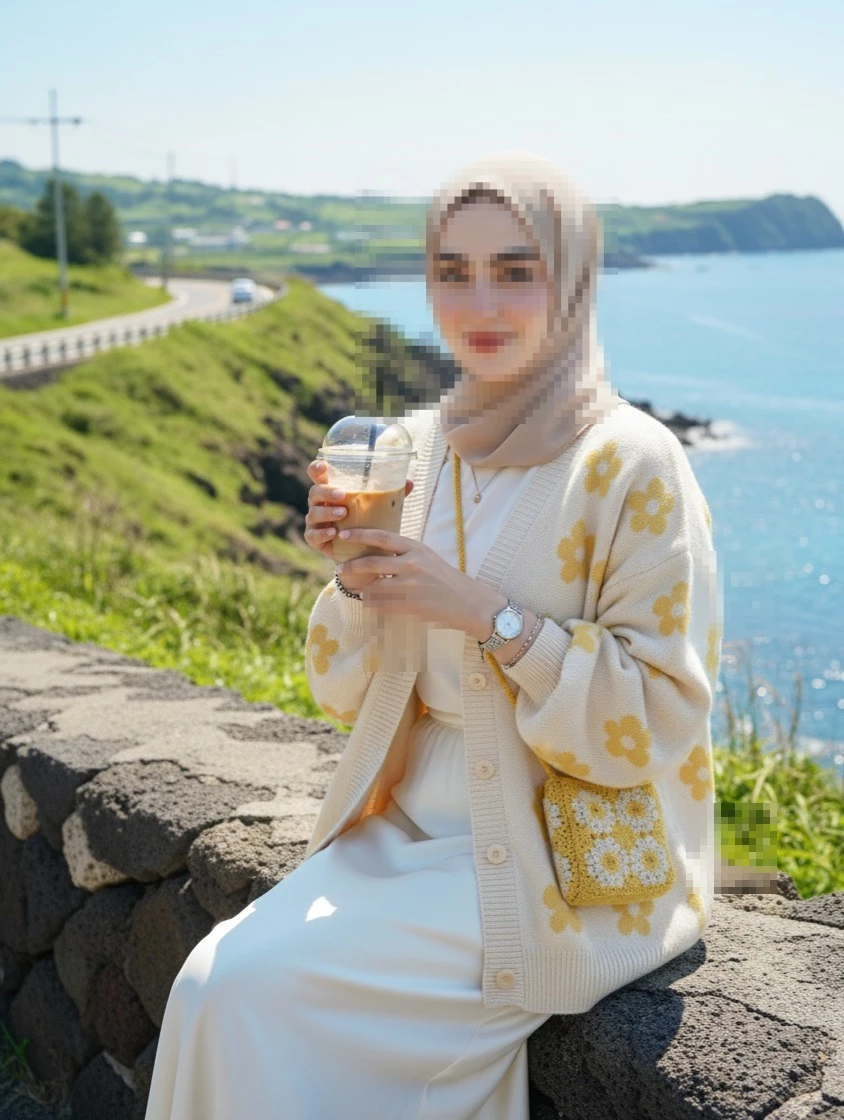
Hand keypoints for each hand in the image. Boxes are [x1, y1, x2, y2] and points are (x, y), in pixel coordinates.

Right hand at [303, 460, 413, 559]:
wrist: (365, 554)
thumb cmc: (369, 524)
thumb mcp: (379, 508)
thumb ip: (392, 496)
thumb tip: (409, 482)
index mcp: (332, 492)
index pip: (318, 475)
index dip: (316, 468)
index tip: (323, 465)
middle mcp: (320, 505)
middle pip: (314, 492)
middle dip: (326, 492)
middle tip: (342, 495)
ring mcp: (316, 523)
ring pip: (313, 513)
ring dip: (327, 512)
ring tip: (344, 514)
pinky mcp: (316, 540)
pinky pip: (312, 535)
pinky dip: (321, 533)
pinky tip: (334, 532)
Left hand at [334, 527, 502, 636]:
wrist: (468, 602)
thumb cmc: (445, 578)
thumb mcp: (427, 557)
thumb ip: (404, 553)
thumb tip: (376, 552)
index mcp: (416, 548)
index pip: (383, 537)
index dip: (360, 535)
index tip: (344, 535)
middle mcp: (413, 565)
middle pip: (372, 563)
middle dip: (351, 566)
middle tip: (340, 568)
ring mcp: (411, 587)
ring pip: (374, 587)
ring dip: (361, 589)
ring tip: (356, 588)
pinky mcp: (411, 606)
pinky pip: (382, 605)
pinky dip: (373, 604)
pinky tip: (371, 603)